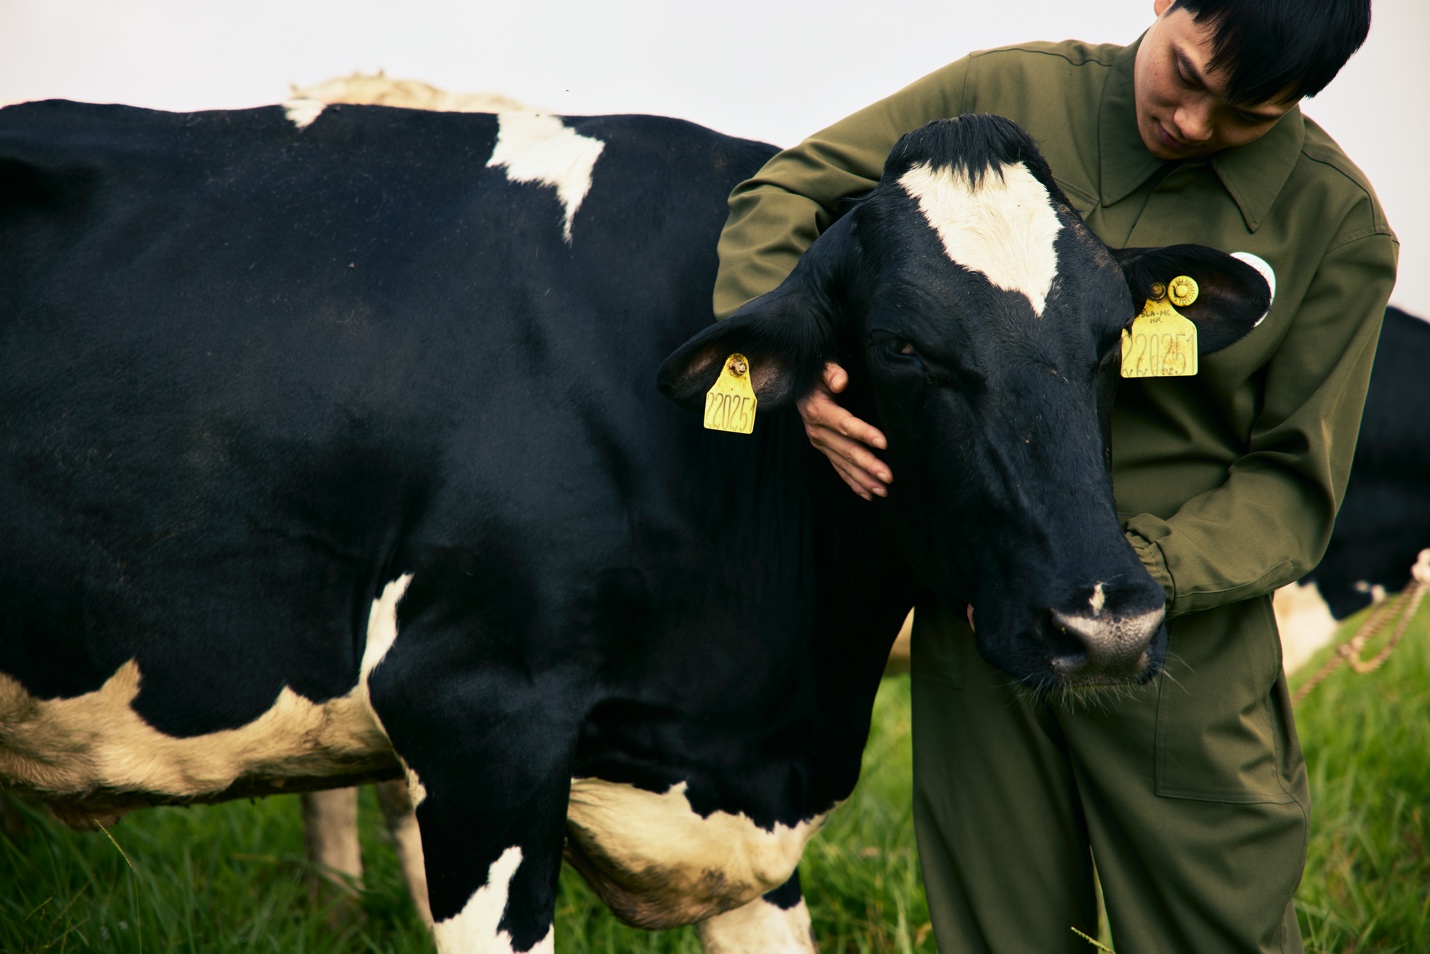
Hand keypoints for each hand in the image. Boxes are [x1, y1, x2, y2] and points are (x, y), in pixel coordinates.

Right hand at [797, 362, 891, 499]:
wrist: (801, 385)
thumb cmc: (818, 374)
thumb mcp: (822, 366)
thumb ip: (831, 371)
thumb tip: (841, 381)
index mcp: (818, 410)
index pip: (844, 424)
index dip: (864, 433)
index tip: (884, 443)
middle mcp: (817, 430)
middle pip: (846, 450)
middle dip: (868, 465)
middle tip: (888, 477)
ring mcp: (820, 442)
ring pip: (844, 464)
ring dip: (863, 479)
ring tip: (883, 491)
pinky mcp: (824, 449)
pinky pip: (838, 469)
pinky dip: (852, 482)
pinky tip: (867, 494)